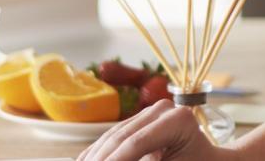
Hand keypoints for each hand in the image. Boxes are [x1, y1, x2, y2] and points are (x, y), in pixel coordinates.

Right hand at [76, 100, 238, 160]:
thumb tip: (114, 160)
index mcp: (178, 119)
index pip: (136, 144)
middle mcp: (163, 109)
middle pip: (120, 138)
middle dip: (102, 158)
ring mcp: (151, 112)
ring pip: (113, 137)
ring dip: (96, 155)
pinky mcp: (141, 119)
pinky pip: (114, 136)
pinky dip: (99, 151)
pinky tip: (87, 160)